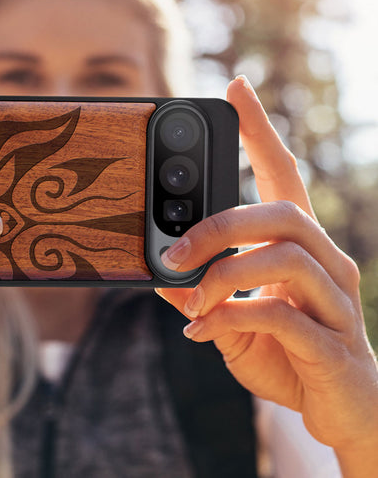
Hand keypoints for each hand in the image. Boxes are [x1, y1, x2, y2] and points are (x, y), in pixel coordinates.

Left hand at [156, 76, 377, 469]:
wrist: (342, 413)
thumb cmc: (287, 354)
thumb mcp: (232, 318)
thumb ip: (201, 293)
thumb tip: (158, 274)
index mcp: (300, 246)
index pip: (283, 173)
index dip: (260, 130)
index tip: (236, 87)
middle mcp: (327, 262)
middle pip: (282, 212)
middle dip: (219, 225)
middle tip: (173, 250)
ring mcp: (337, 302)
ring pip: (285, 257)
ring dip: (223, 275)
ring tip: (190, 300)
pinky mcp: (334, 344)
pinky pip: (282, 316)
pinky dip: (232, 318)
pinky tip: (202, 332)